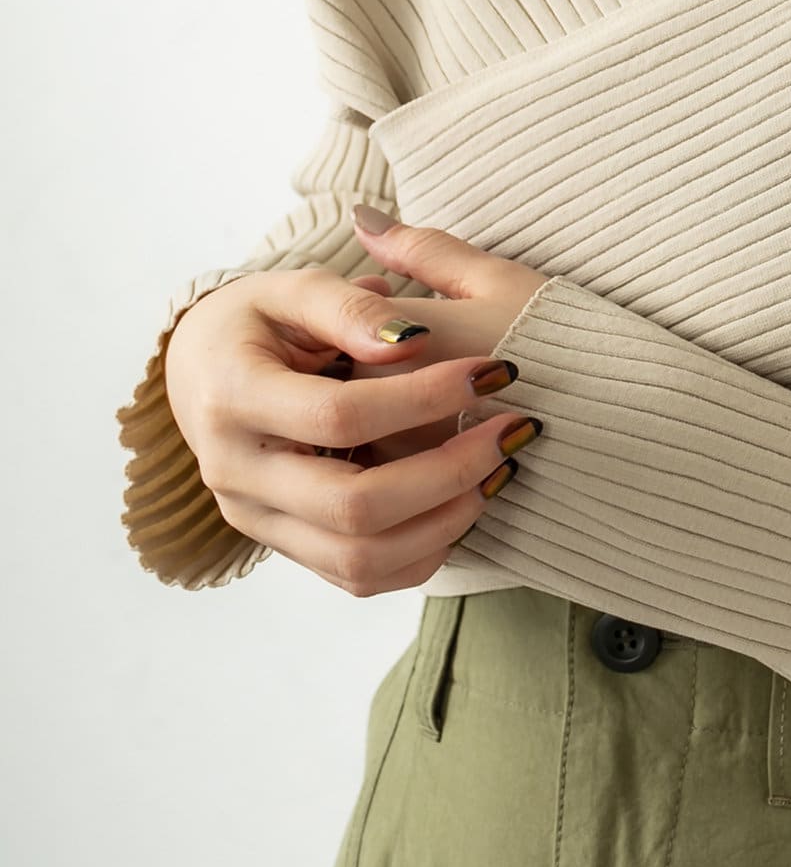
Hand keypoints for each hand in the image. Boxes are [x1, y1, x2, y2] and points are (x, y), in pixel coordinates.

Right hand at [162, 223, 547, 596]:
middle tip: (512, 432)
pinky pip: (359, 577)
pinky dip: (423, 550)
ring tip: (498, 470)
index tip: (492, 371)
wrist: (202, 371)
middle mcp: (235, 473)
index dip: (424, 397)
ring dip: (445, 522)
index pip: (340, 415)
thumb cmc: (256, 320)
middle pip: (353, 506)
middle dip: (448, 473)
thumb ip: (350, 307)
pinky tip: (465, 503)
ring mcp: (256, 520)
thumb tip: (413, 340)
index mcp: (231, 398)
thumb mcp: (292, 289)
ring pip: (359, 560)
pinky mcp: (283, 547)